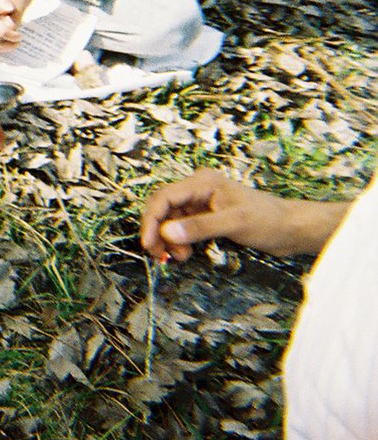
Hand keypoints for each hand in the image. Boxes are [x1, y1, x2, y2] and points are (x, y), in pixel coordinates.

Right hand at [139, 169, 348, 261]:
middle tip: (159, 255)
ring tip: (179, 257)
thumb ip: (200, 227)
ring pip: (171, 220)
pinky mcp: (207, 216)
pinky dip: (180, 241)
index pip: (164, 197)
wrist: (292, 229)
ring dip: (170, 240)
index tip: (148, 242)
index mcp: (203, 182)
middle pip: (164, 208)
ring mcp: (202, 203)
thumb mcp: (234, 223)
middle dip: (159, 232)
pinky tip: (186, 253)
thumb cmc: (269, 221)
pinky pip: (183, 227)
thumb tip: (167, 233)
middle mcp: (198, 189)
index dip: (152, 220)